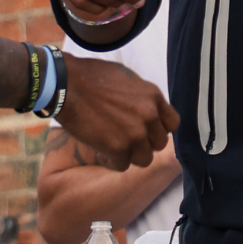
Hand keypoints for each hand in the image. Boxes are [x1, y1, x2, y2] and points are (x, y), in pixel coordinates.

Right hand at [56, 54, 180, 169]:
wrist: (69, 85)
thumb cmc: (93, 77)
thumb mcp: (128, 80)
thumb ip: (142, 98)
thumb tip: (148, 112)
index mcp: (153, 96)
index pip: (173, 124)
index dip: (159, 130)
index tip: (147, 131)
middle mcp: (150, 115)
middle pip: (159, 144)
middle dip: (144, 144)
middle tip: (126, 140)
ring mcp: (136, 133)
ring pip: (144, 159)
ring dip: (129, 155)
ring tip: (113, 147)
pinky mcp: (119, 148)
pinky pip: (122, 166)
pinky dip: (111, 161)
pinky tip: (101, 151)